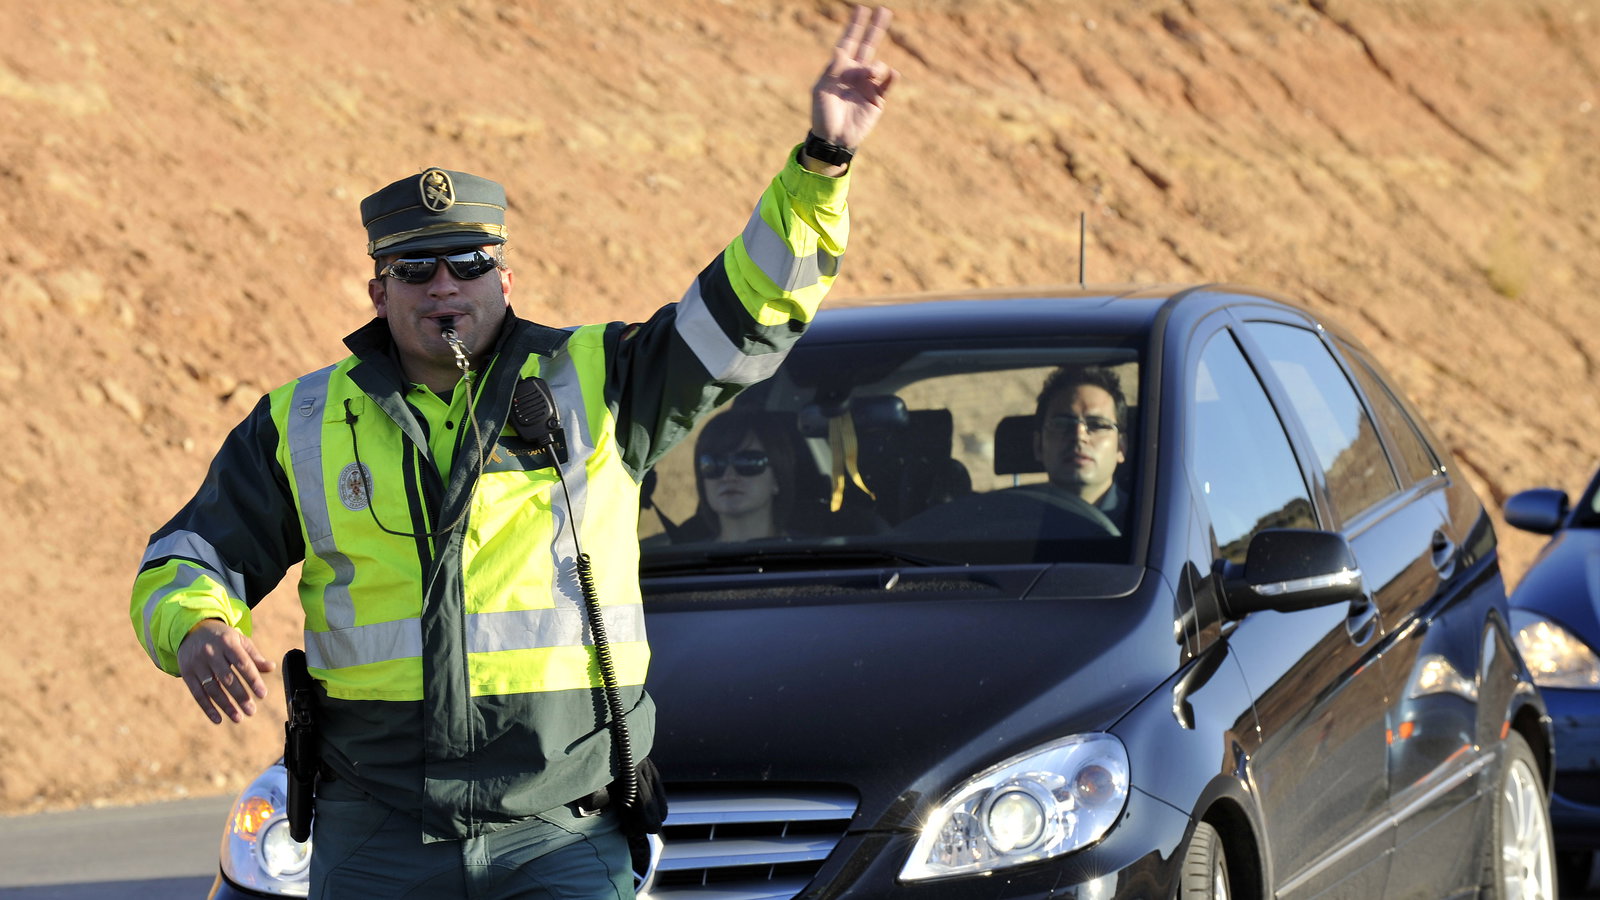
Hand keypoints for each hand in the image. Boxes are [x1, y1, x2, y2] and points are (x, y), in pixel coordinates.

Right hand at [177, 619, 275, 723]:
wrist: (192, 630)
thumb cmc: (223, 638)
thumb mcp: (239, 641)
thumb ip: (254, 656)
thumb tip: (271, 668)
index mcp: (227, 643)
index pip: (242, 664)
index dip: (253, 680)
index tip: (262, 695)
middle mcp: (210, 653)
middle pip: (227, 678)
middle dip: (240, 696)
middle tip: (251, 711)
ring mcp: (197, 663)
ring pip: (212, 688)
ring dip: (225, 706)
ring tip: (238, 718)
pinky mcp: (186, 673)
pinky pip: (197, 693)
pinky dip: (207, 708)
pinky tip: (218, 719)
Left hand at [811, 5, 897, 150]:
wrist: (834, 140)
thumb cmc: (823, 115)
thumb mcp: (821, 91)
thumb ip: (831, 70)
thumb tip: (840, 50)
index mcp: (840, 69)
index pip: (849, 42)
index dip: (855, 26)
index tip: (861, 9)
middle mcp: (855, 73)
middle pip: (868, 45)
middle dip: (875, 29)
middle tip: (884, 11)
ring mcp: (868, 86)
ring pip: (877, 66)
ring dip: (876, 66)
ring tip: (871, 73)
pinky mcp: (877, 100)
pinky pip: (887, 84)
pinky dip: (890, 77)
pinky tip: (890, 74)